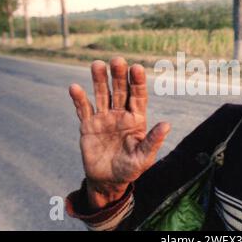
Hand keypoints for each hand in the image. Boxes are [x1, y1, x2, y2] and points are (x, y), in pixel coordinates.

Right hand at [69, 57, 169, 208]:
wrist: (108, 181)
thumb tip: (167, 125)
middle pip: (119, 90)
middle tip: (117, 60)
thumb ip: (153, 141)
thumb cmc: (130, 169)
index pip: (138, 96)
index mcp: (137, 119)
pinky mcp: (88, 126)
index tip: (137, 67)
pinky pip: (83, 109)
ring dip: (99, 80)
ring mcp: (103, 118)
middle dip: (119, 76)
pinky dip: (79, 99)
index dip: (138, 82)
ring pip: (101, 94)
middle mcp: (120, 114)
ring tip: (97, 64)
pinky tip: (74, 87)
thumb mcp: (144, 158)